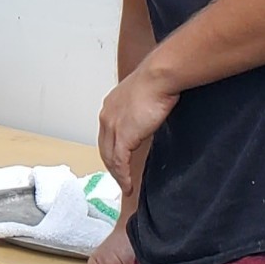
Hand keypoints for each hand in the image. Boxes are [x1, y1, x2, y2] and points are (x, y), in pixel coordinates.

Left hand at [97, 58, 176, 190]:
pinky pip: (120, 162)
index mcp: (111, 106)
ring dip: (117, 175)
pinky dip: (123, 176)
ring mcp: (113, 127)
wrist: (159, 77)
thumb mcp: (145, 97)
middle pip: (105, 148)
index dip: (112, 149)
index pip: (107, 134)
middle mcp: (107, 117)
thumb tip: (149, 120)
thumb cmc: (158, 80)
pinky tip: (128, 185)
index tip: (118, 161)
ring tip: (125, 187)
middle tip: (120, 179)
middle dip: (112, 166)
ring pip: (110, 158)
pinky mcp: (123, 136)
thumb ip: (141, 112)